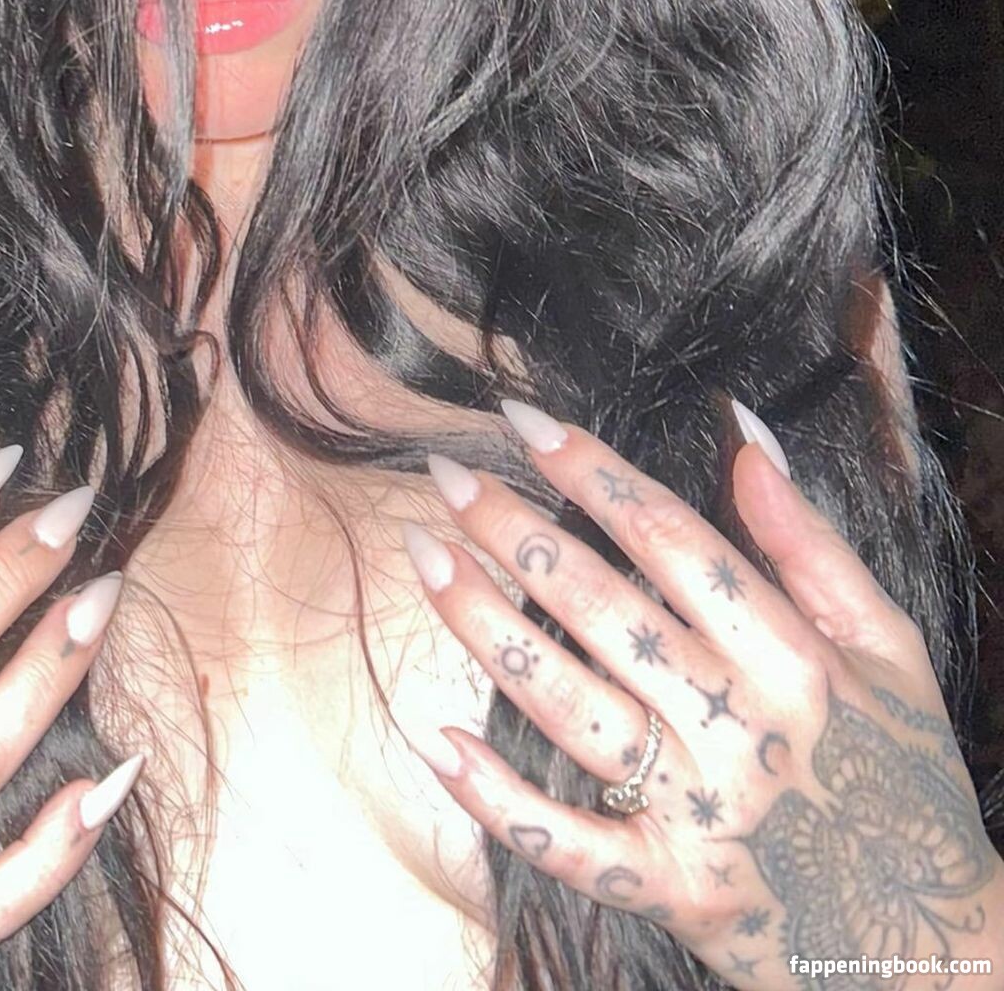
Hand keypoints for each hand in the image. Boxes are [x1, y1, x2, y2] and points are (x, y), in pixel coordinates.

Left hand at [398, 398, 1003, 988]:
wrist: (934, 948)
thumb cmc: (898, 778)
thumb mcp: (889, 650)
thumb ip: (812, 544)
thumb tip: (745, 438)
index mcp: (794, 659)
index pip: (674, 541)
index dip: (593, 473)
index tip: (524, 421)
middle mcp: (740, 729)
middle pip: (606, 610)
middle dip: (516, 533)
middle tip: (445, 474)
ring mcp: (699, 813)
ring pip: (571, 707)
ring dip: (487, 628)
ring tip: (426, 555)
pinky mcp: (669, 888)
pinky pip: (568, 843)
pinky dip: (500, 797)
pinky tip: (438, 736)